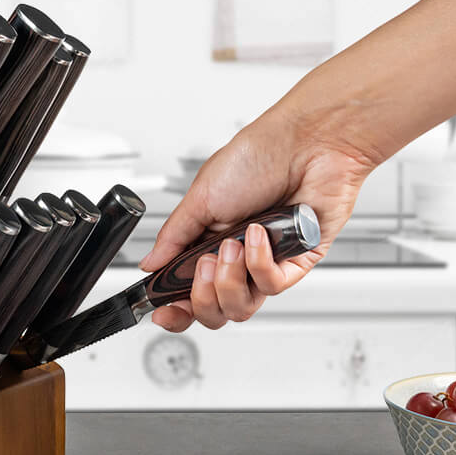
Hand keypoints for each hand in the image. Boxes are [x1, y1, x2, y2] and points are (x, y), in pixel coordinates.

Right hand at [138, 110, 374, 331]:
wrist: (305, 143)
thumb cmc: (256, 158)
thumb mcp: (200, 197)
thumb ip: (173, 237)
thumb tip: (151, 263)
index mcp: (206, 244)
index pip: (186, 293)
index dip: (174, 309)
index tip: (162, 311)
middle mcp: (235, 259)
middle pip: (213, 311)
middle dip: (202, 296)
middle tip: (204, 266)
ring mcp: (266, 263)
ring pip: (241, 306)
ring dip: (230, 279)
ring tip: (232, 246)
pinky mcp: (296, 263)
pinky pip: (272, 285)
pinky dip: (260, 261)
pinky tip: (259, 234)